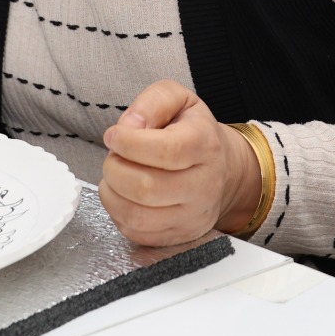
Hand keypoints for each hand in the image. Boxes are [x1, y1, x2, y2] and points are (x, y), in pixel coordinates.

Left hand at [98, 80, 261, 245]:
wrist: (223, 169)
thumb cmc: (194, 132)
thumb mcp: (179, 100)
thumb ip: (152, 102)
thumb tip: (129, 126)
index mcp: (205, 145)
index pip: (166, 151)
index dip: (129, 143)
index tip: (113, 135)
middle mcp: (204, 185)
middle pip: (146, 188)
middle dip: (115, 169)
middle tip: (114, 156)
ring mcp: (193, 215)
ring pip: (137, 216)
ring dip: (112, 193)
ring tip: (115, 175)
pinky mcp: (180, 235)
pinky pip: (136, 233)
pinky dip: (117, 213)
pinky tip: (122, 195)